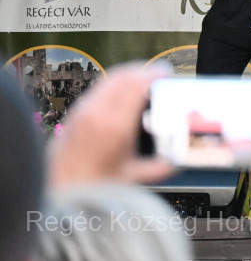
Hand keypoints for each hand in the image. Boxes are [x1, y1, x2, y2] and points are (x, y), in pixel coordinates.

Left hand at [48, 62, 174, 188]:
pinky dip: (116, 84)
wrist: (61, 190)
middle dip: (144, 70)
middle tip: (160, 73)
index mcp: (115, 125)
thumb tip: (179, 161)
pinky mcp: (76, 112)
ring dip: (129, 74)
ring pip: (109, 79)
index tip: (168, 72)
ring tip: (144, 78)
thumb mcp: (133, 176)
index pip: (136, 85)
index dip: (154, 74)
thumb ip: (159, 167)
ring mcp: (83, 110)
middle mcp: (97, 112)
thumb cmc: (96, 185)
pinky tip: (124, 91)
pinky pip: (99, 88)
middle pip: (124, 76)